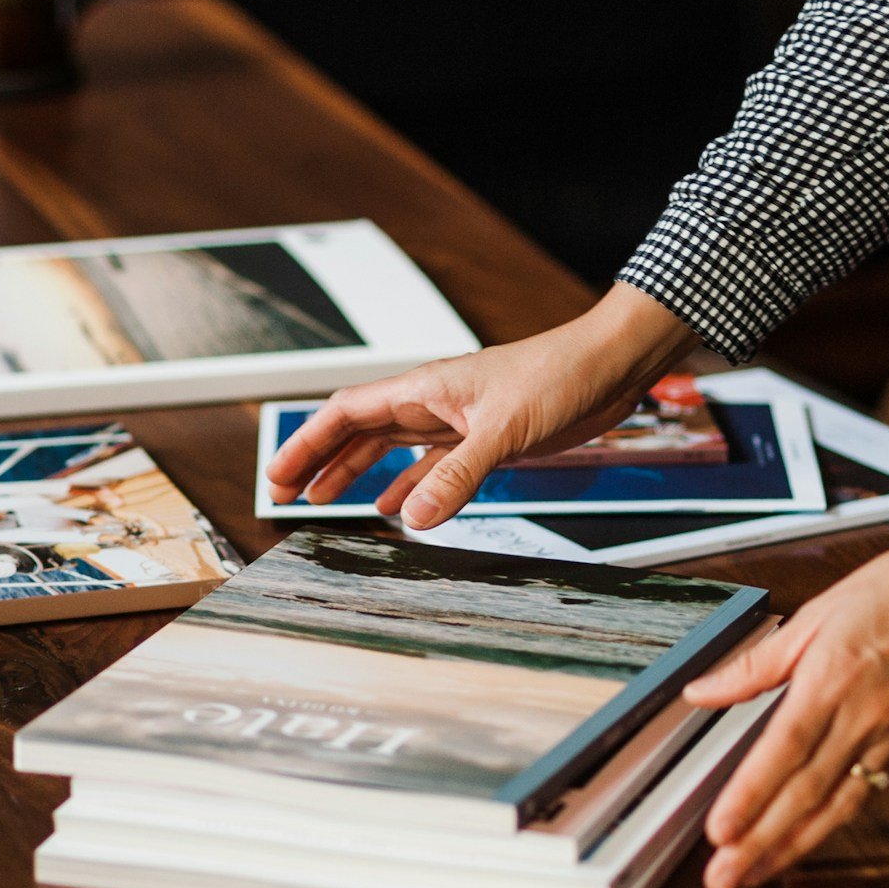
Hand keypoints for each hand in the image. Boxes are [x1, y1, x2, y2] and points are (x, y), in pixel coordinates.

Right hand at [264, 284, 697, 528]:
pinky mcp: (484, 438)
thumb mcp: (504, 431)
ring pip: (389, 449)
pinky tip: (397, 509)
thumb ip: (458, 476)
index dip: (308, 443)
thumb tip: (413, 520)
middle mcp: (432, 402)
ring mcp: (457, 420)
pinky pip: (430, 464)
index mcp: (424, 388)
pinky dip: (407, 486)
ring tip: (323, 502)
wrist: (609, 366)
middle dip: (319, 460)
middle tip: (284, 493)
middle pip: (358, 432)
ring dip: (355, 474)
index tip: (279, 475)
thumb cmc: (559, 375)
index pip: (346, 413)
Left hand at [683, 505, 888, 887]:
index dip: (750, 796)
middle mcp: (863, 720)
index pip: (784, 751)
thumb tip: (704, 690)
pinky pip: (863, 796)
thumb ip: (756, 665)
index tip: (720, 831)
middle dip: (760, 843)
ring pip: (836, 808)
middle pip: (805, 794)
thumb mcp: (815, 615)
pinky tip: (803, 843)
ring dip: (792, 847)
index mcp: (832, 682)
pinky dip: (831, 826)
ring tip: (755, 877)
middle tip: (724, 879)